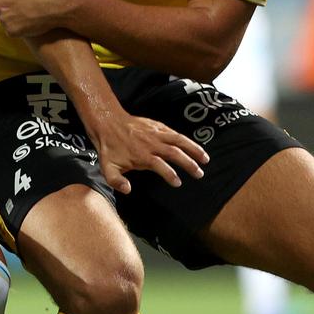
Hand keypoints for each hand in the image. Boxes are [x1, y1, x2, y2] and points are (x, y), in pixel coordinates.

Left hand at [0, 0, 72, 36]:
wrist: (60, 3)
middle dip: (1, 6)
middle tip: (17, 0)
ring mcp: (5, 21)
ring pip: (3, 20)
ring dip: (10, 16)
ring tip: (26, 8)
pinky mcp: (14, 32)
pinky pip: (12, 30)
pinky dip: (18, 26)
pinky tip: (30, 17)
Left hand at [88, 114, 209, 194]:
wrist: (108, 122)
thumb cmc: (109, 148)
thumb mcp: (107, 167)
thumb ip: (116, 181)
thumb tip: (128, 190)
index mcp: (142, 155)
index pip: (160, 166)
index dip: (170, 174)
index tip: (178, 183)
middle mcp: (152, 144)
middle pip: (175, 153)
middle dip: (189, 163)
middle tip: (199, 174)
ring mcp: (156, 133)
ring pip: (179, 140)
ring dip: (194, 149)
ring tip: (206, 159)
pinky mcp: (158, 126)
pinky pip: (175, 133)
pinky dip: (186, 140)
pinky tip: (194, 147)